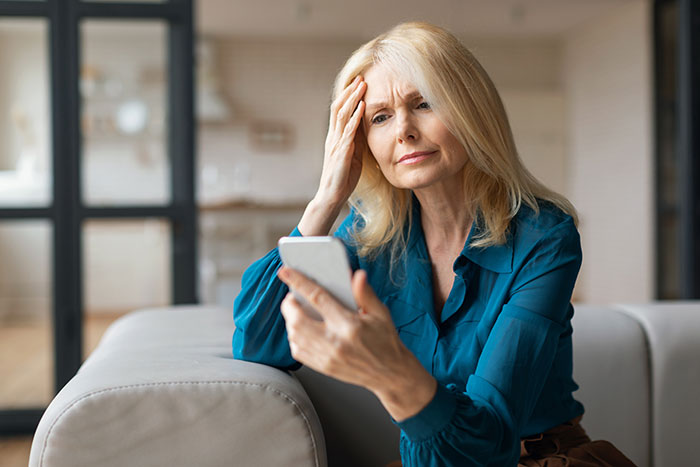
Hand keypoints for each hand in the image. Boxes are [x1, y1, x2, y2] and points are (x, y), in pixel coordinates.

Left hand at [277, 266, 436, 420]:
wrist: (390, 374)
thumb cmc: (385, 341)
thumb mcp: (380, 313)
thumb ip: (365, 293)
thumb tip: (356, 275)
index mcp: (349, 325)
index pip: (318, 298)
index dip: (299, 282)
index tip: (285, 272)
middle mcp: (335, 342)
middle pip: (297, 320)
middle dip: (289, 304)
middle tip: (292, 296)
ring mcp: (327, 357)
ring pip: (294, 336)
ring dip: (290, 320)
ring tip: (296, 311)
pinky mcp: (323, 368)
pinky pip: (298, 351)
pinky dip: (294, 337)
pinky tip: (301, 329)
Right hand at [317, 75, 365, 207]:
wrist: (332, 196)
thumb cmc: (343, 177)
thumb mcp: (353, 154)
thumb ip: (356, 140)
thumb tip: (364, 126)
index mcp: (335, 137)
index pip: (339, 111)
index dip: (347, 96)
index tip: (358, 83)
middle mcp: (333, 137)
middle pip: (338, 108)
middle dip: (350, 92)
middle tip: (360, 77)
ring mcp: (335, 144)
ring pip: (342, 115)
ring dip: (353, 99)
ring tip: (362, 86)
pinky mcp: (341, 153)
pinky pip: (348, 132)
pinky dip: (355, 117)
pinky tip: (362, 107)